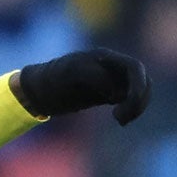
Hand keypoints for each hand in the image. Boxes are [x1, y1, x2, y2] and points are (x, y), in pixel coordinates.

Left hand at [13, 49, 150, 124]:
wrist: (35, 91)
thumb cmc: (50, 80)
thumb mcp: (71, 75)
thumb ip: (95, 76)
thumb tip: (118, 93)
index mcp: (103, 57)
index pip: (133, 68)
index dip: (133, 86)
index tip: (113, 101)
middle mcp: (110, 66)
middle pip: (141, 78)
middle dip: (140, 97)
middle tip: (123, 117)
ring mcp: (110, 79)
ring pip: (138, 89)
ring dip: (137, 104)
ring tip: (121, 120)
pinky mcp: (107, 93)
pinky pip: (128, 98)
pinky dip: (130, 108)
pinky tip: (119, 118)